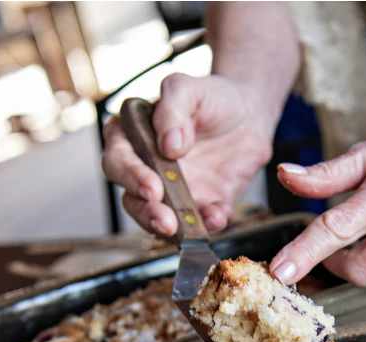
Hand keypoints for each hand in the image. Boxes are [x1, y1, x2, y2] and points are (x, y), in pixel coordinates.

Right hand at [101, 73, 273, 236]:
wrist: (248, 115)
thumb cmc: (210, 97)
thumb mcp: (189, 88)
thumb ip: (173, 108)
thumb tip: (168, 144)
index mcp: (134, 137)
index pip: (118, 160)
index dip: (131, 176)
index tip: (152, 187)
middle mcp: (148, 169)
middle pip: (132, 198)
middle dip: (146, 213)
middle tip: (165, 220)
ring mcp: (173, 191)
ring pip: (161, 218)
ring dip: (173, 227)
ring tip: (189, 229)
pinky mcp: (201, 204)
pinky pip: (201, 222)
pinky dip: (209, 223)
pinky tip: (219, 215)